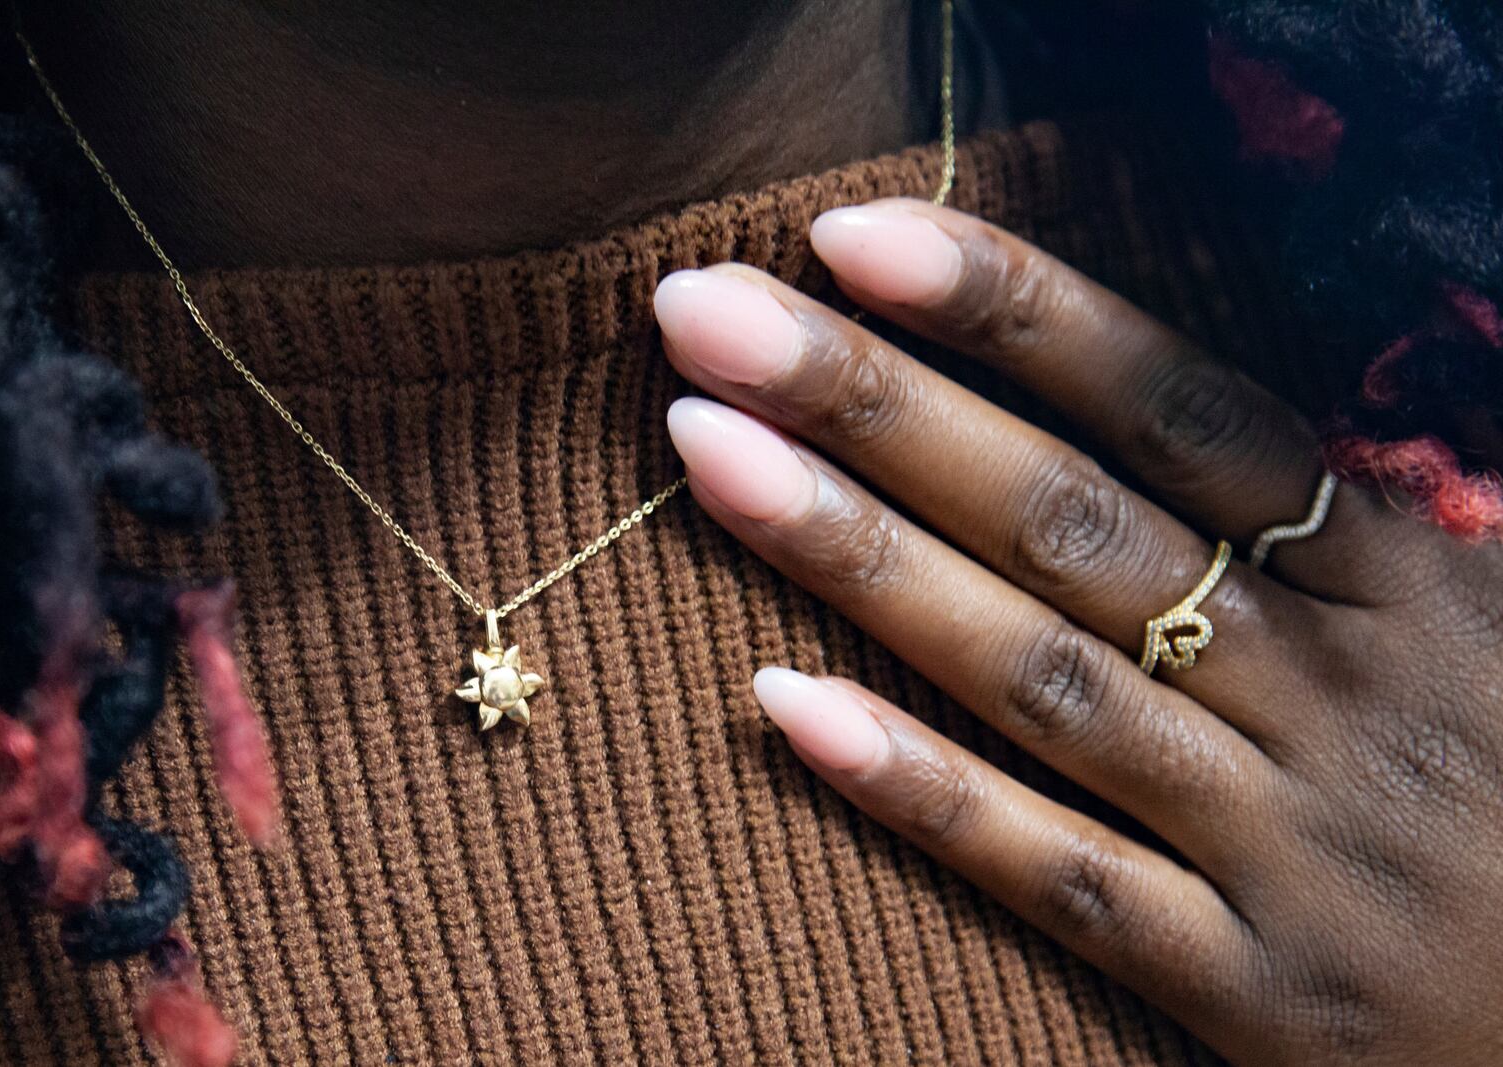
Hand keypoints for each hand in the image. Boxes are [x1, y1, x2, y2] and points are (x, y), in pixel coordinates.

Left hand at [654, 200, 1502, 1065]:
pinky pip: (1057, 876)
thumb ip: (1330, 523)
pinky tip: (781, 709)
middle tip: (708, 319)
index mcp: (1407, 583)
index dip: (1018, 313)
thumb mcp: (1480, 625)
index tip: (856, 240)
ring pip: (1039, 679)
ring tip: (708, 455)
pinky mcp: (1243, 986)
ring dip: (861, 559)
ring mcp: (1282, 845)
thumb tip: (1154, 393)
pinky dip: (919, 792)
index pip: (1181, 407)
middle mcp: (1334, 694)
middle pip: (1071, 522)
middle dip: (879, 406)